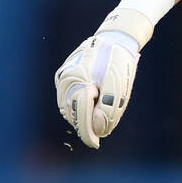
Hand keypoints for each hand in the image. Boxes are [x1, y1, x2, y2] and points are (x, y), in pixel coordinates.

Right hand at [54, 27, 139, 149]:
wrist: (114, 38)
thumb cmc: (118, 61)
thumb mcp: (119, 85)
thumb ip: (108, 108)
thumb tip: (97, 128)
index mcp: (78, 79)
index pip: (81, 114)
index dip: (89, 132)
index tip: (95, 144)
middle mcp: (65, 80)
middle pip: (74, 113)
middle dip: (89, 124)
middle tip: (103, 130)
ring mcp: (63, 79)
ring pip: (71, 108)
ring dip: (85, 115)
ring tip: (102, 111)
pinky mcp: (64, 78)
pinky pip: (70, 100)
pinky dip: (82, 107)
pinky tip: (94, 103)